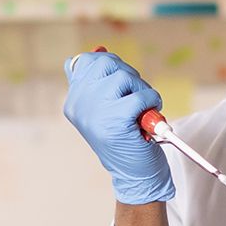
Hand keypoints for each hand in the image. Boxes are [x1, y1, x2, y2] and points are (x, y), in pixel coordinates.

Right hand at [61, 50, 172, 204]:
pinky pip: (141, 95)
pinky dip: (152, 103)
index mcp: (73, 101)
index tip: (120, 87)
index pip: (86, 61)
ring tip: (141, 111)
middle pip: (107, 64)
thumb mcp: (105, 109)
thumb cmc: (125, 139)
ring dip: (142, 90)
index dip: (110, 67)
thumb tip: (99, 50)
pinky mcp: (115, 121)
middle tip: (134, 100)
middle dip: (129, 77)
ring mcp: (94, 113)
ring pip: (124, 77)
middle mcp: (78, 105)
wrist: (135, 176)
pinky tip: (148, 119)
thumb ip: (98, 82)